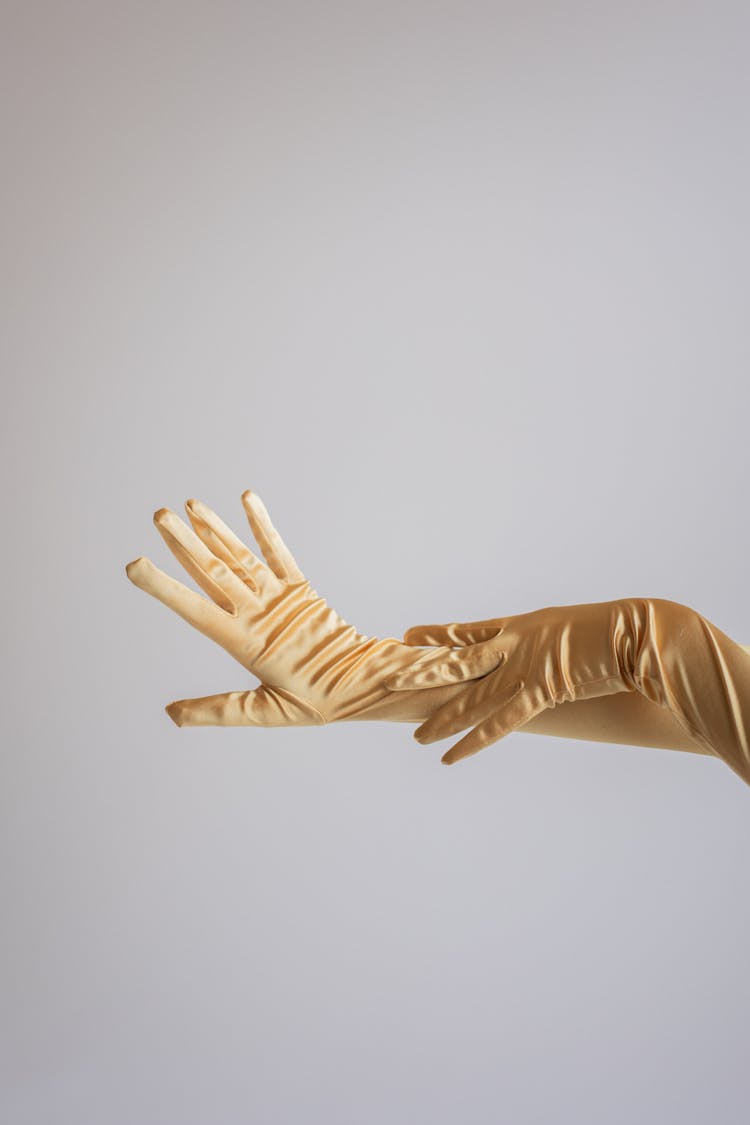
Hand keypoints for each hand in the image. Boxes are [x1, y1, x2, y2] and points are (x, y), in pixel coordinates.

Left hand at [126, 491, 457, 727]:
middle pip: (210, 571)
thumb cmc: (314, 703)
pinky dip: (262, 525)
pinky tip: (246, 499)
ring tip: (190, 505)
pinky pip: (277, 551)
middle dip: (183, 544)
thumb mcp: (261, 712)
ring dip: (215, 530)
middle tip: (158, 515)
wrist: (358, 686)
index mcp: (238, 641)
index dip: (163, 586)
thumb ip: (217, 710)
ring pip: (238, 556)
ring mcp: (274, 598)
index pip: (193, 607)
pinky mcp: (299, 589)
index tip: (134, 565)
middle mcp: (251, 614)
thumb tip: (170, 715)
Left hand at [385, 599, 673, 764]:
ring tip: (417, 738)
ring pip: (472, 699)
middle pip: (456, 661)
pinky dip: (473, 742)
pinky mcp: (539, 692)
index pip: (467, 631)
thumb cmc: (611, 632)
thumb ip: (547, 643)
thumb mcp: (568, 630)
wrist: (632, 635)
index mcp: (519, 626)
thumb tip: (543, 650)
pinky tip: (451, 756)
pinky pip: (499, 724)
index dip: (438, 634)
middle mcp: (513, 644)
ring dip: (443, 720)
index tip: (410, 634)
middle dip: (422, 672)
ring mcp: (523, 669)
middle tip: (389, 677)